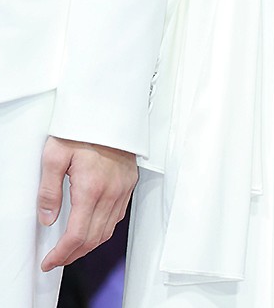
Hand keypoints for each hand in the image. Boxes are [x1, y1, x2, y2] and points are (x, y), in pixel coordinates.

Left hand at [38, 138, 136, 270]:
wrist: (109, 107)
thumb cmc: (82, 126)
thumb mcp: (54, 155)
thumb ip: (49, 190)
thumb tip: (48, 218)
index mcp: (91, 187)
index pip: (77, 235)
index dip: (62, 254)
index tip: (49, 261)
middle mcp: (111, 191)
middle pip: (94, 238)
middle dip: (73, 255)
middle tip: (57, 259)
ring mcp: (123, 187)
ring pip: (108, 230)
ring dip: (89, 245)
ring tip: (73, 248)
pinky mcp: (130, 181)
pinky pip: (118, 215)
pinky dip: (104, 229)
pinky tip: (93, 226)